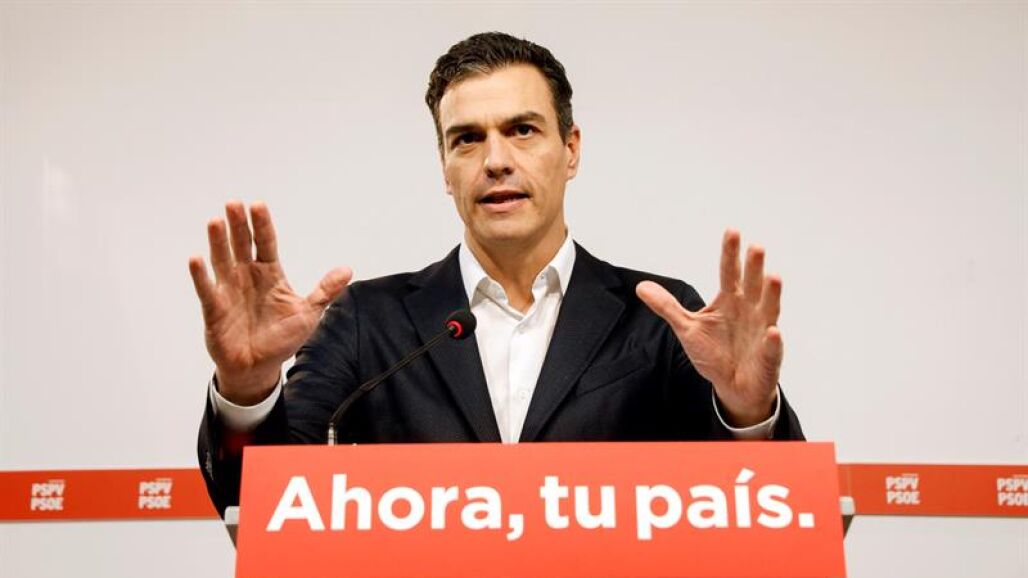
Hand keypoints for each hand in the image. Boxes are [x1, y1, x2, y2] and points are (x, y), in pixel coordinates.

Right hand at [188, 201, 351, 404]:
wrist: (259, 367)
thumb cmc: (281, 338)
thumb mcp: (308, 313)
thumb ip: (325, 290)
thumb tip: (347, 270)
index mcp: (269, 273)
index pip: (265, 243)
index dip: (261, 225)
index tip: (258, 205)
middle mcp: (246, 276)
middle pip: (241, 245)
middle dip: (238, 225)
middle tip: (233, 204)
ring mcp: (229, 290)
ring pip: (222, 260)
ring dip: (218, 242)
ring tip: (215, 221)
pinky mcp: (215, 309)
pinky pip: (206, 289)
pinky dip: (201, 275)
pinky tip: (196, 259)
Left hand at [636, 229, 781, 426]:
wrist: (733, 385)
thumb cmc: (714, 352)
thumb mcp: (686, 328)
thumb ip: (667, 306)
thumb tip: (641, 286)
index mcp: (730, 300)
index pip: (729, 272)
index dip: (730, 253)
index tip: (732, 231)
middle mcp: (750, 310)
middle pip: (752, 284)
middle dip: (754, 267)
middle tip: (755, 247)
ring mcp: (762, 330)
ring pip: (769, 308)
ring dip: (771, 293)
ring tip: (773, 276)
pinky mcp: (768, 354)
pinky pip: (771, 346)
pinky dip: (772, 340)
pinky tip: (773, 331)